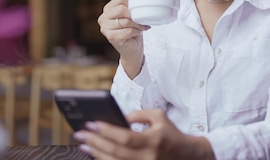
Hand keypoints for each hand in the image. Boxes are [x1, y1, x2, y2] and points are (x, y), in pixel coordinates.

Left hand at [74, 109, 214, 159]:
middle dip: (96, 142)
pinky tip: (97, 155)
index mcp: (154, 140)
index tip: (91, 123)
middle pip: (116, 152)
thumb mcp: (158, 116)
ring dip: (97, 154)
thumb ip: (138, 114)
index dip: (107, 131)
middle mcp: (149, 157)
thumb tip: (118, 118)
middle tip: (80, 134)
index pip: (125, 137)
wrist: (188, 155)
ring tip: (84, 144)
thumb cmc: (171, 133)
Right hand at [97, 0, 147, 76]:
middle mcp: (103, 18)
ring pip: (125, 21)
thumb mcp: (131, 14)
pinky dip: (136, 31)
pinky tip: (138, 32)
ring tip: (143, 26)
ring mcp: (105, 28)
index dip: (132, 2)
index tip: (140, 8)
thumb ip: (130, 2)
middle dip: (135, 14)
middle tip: (143, 18)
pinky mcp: (111, 37)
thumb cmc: (132, 30)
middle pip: (121, 9)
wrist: (132, 49)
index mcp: (107, 9)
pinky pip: (127, 31)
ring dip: (137, 24)